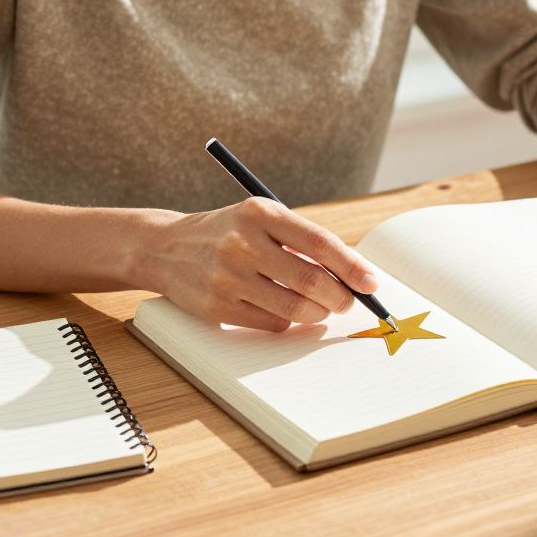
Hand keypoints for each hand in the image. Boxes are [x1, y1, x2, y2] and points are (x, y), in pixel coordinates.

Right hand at [136, 198, 378, 331]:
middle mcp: (243, 243)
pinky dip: (288, 321)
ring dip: (317, 313)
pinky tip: (282, 308)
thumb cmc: (228, 233)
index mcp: (260, 213)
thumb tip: (352, 274)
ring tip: (319, 307)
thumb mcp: (260, 219)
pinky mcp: (217, 306)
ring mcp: (228, 277)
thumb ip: (301, 240)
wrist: (165, 248)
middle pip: (311, 280)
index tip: (371, 282)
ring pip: (294, 308)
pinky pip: (272, 323)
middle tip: (347, 302)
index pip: (319, 242)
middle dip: (339, 297)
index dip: (351, 266)